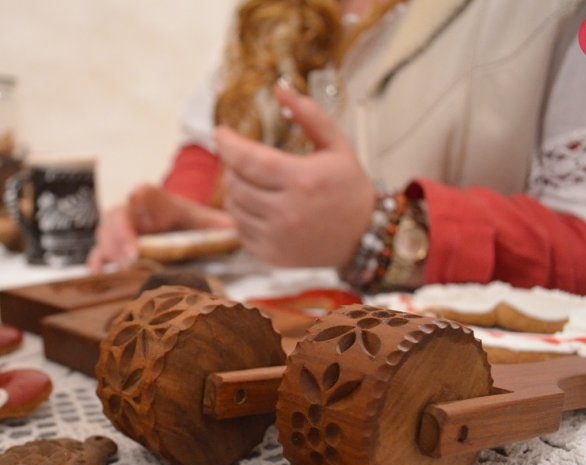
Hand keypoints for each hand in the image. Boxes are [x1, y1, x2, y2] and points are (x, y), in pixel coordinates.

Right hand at [87, 184, 233, 271]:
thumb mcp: (212, 226)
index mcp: (159, 202)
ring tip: (116, 270)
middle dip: (121, 236)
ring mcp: (122, 232)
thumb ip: (220, 227)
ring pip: (105, 233)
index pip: (143, 193)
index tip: (139, 207)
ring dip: (108, 251)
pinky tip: (99, 275)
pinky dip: (98, 263)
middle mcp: (136, 213)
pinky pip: (100, 254)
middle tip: (131, 259)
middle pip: (118, 215)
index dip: (138, 199)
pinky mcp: (116, 251)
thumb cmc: (199, 230)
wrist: (190, 240)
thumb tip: (234, 231)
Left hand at [215, 83, 374, 266]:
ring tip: (253, 182)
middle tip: (244, 160)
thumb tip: (280, 88)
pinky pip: (240, 230)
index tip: (221, 133)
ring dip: (236, 191)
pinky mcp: (270, 255)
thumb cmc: (349, 188)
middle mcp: (286, 212)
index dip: (228, 144)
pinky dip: (243, 215)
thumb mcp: (336, 146)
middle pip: (236, 183)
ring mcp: (277, 237)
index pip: (248, 159)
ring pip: (234, 208)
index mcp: (302, 180)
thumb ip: (308, 115)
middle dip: (234, 167)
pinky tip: (259, 207)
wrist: (364, 237)